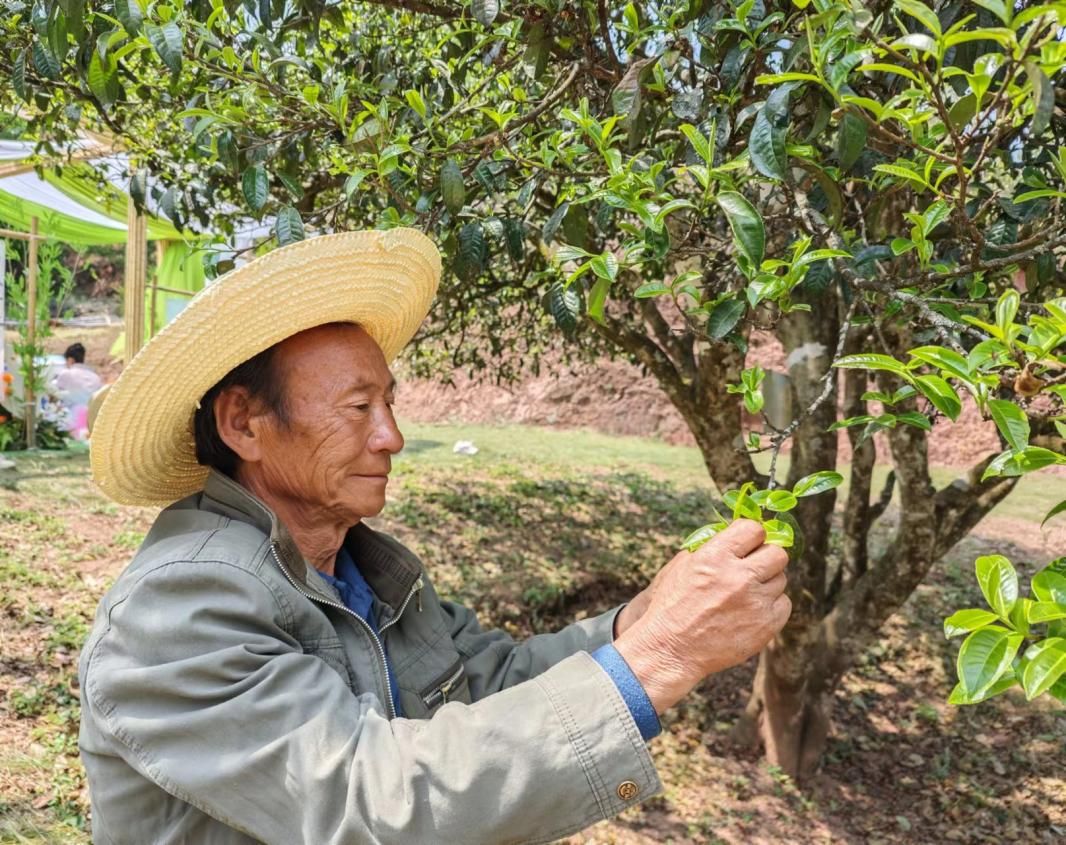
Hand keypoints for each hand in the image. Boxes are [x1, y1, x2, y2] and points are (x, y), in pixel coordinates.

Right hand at [614, 519, 790, 713]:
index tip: (748, 544)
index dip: (752, 536)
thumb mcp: (682, 566)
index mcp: (715, 556)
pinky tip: (751, 611)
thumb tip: (736, 535)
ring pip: (781, 579)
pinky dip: (771, 606)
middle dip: (765, 558)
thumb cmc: (672, 606)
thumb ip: (710, 547)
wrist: (671, 649)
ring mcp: (755, 602)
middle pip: (777, 553)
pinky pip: (784, 604)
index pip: (754, 529)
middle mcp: (738, 577)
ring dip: (766, 583)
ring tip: (745, 594)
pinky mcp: (766, 625)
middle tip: (752, 568)